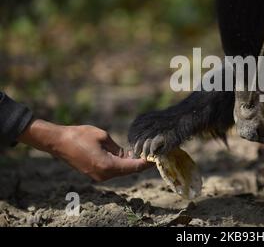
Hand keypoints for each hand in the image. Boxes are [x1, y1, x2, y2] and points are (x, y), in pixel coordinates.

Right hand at [18, 119, 151, 181]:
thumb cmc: (80, 136)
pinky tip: (128, 155)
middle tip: (152, 154)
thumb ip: (118, 148)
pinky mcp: (94, 173)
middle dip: (140, 163)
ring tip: (143, 153)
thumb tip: (129, 154)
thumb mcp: (104, 137)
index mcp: (108, 166)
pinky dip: (121, 164)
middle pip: (128, 171)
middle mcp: (104, 175)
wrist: (58, 142)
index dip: (146, 163)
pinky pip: (112, 170)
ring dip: (131, 163)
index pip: (133, 167)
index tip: (157, 158)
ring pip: (120, 171)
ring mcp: (98, 176)